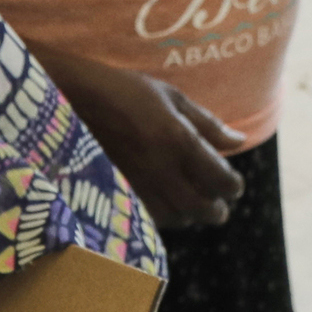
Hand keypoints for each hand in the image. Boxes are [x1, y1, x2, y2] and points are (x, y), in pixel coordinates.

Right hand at [45, 53, 244, 229]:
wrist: (71, 99)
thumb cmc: (126, 92)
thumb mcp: (171, 98)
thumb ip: (208, 124)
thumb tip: (240, 142)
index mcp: (179, 139)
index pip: (220, 179)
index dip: (233, 187)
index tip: (233, 186)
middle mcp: (160, 167)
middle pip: (201, 208)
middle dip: (216, 210)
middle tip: (218, 205)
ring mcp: (136, 184)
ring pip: (176, 218)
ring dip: (190, 215)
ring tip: (191, 203)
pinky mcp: (115, 194)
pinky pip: (148, 219)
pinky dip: (163, 216)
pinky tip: (164, 203)